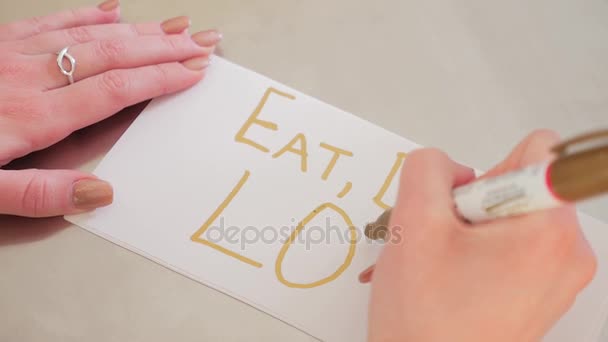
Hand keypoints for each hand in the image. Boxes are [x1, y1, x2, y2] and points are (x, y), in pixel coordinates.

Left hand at [0, 1, 220, 216]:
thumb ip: (37, 195)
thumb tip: (101, 193)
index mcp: (31, 116)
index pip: (112, 91)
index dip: (159, 80)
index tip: (194, 72)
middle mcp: (29, 76)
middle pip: (112, 55)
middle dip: (163, 48)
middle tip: (204, 40)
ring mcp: (13, 52)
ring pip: (90, 33)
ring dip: (139, 28)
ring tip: (177, 24)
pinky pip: (51, 20)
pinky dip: (87, 12)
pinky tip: (112, 7)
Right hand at [364, 130, 596, 341]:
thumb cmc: (425, 316)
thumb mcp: (413, 220)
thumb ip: (428, 167)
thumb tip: (452, 167)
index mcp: (550, 231)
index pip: (539, 150)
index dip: (489, 170)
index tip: (466, 208)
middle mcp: (569, 254)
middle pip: (521, 186)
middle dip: (473, 203)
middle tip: (446, 241)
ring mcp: (558, 277)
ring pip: (511, 216)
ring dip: (470, 228)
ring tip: (444, 262)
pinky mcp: (542, 292)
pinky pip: (513, 246)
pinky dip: (478, 250)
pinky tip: (452, 275)